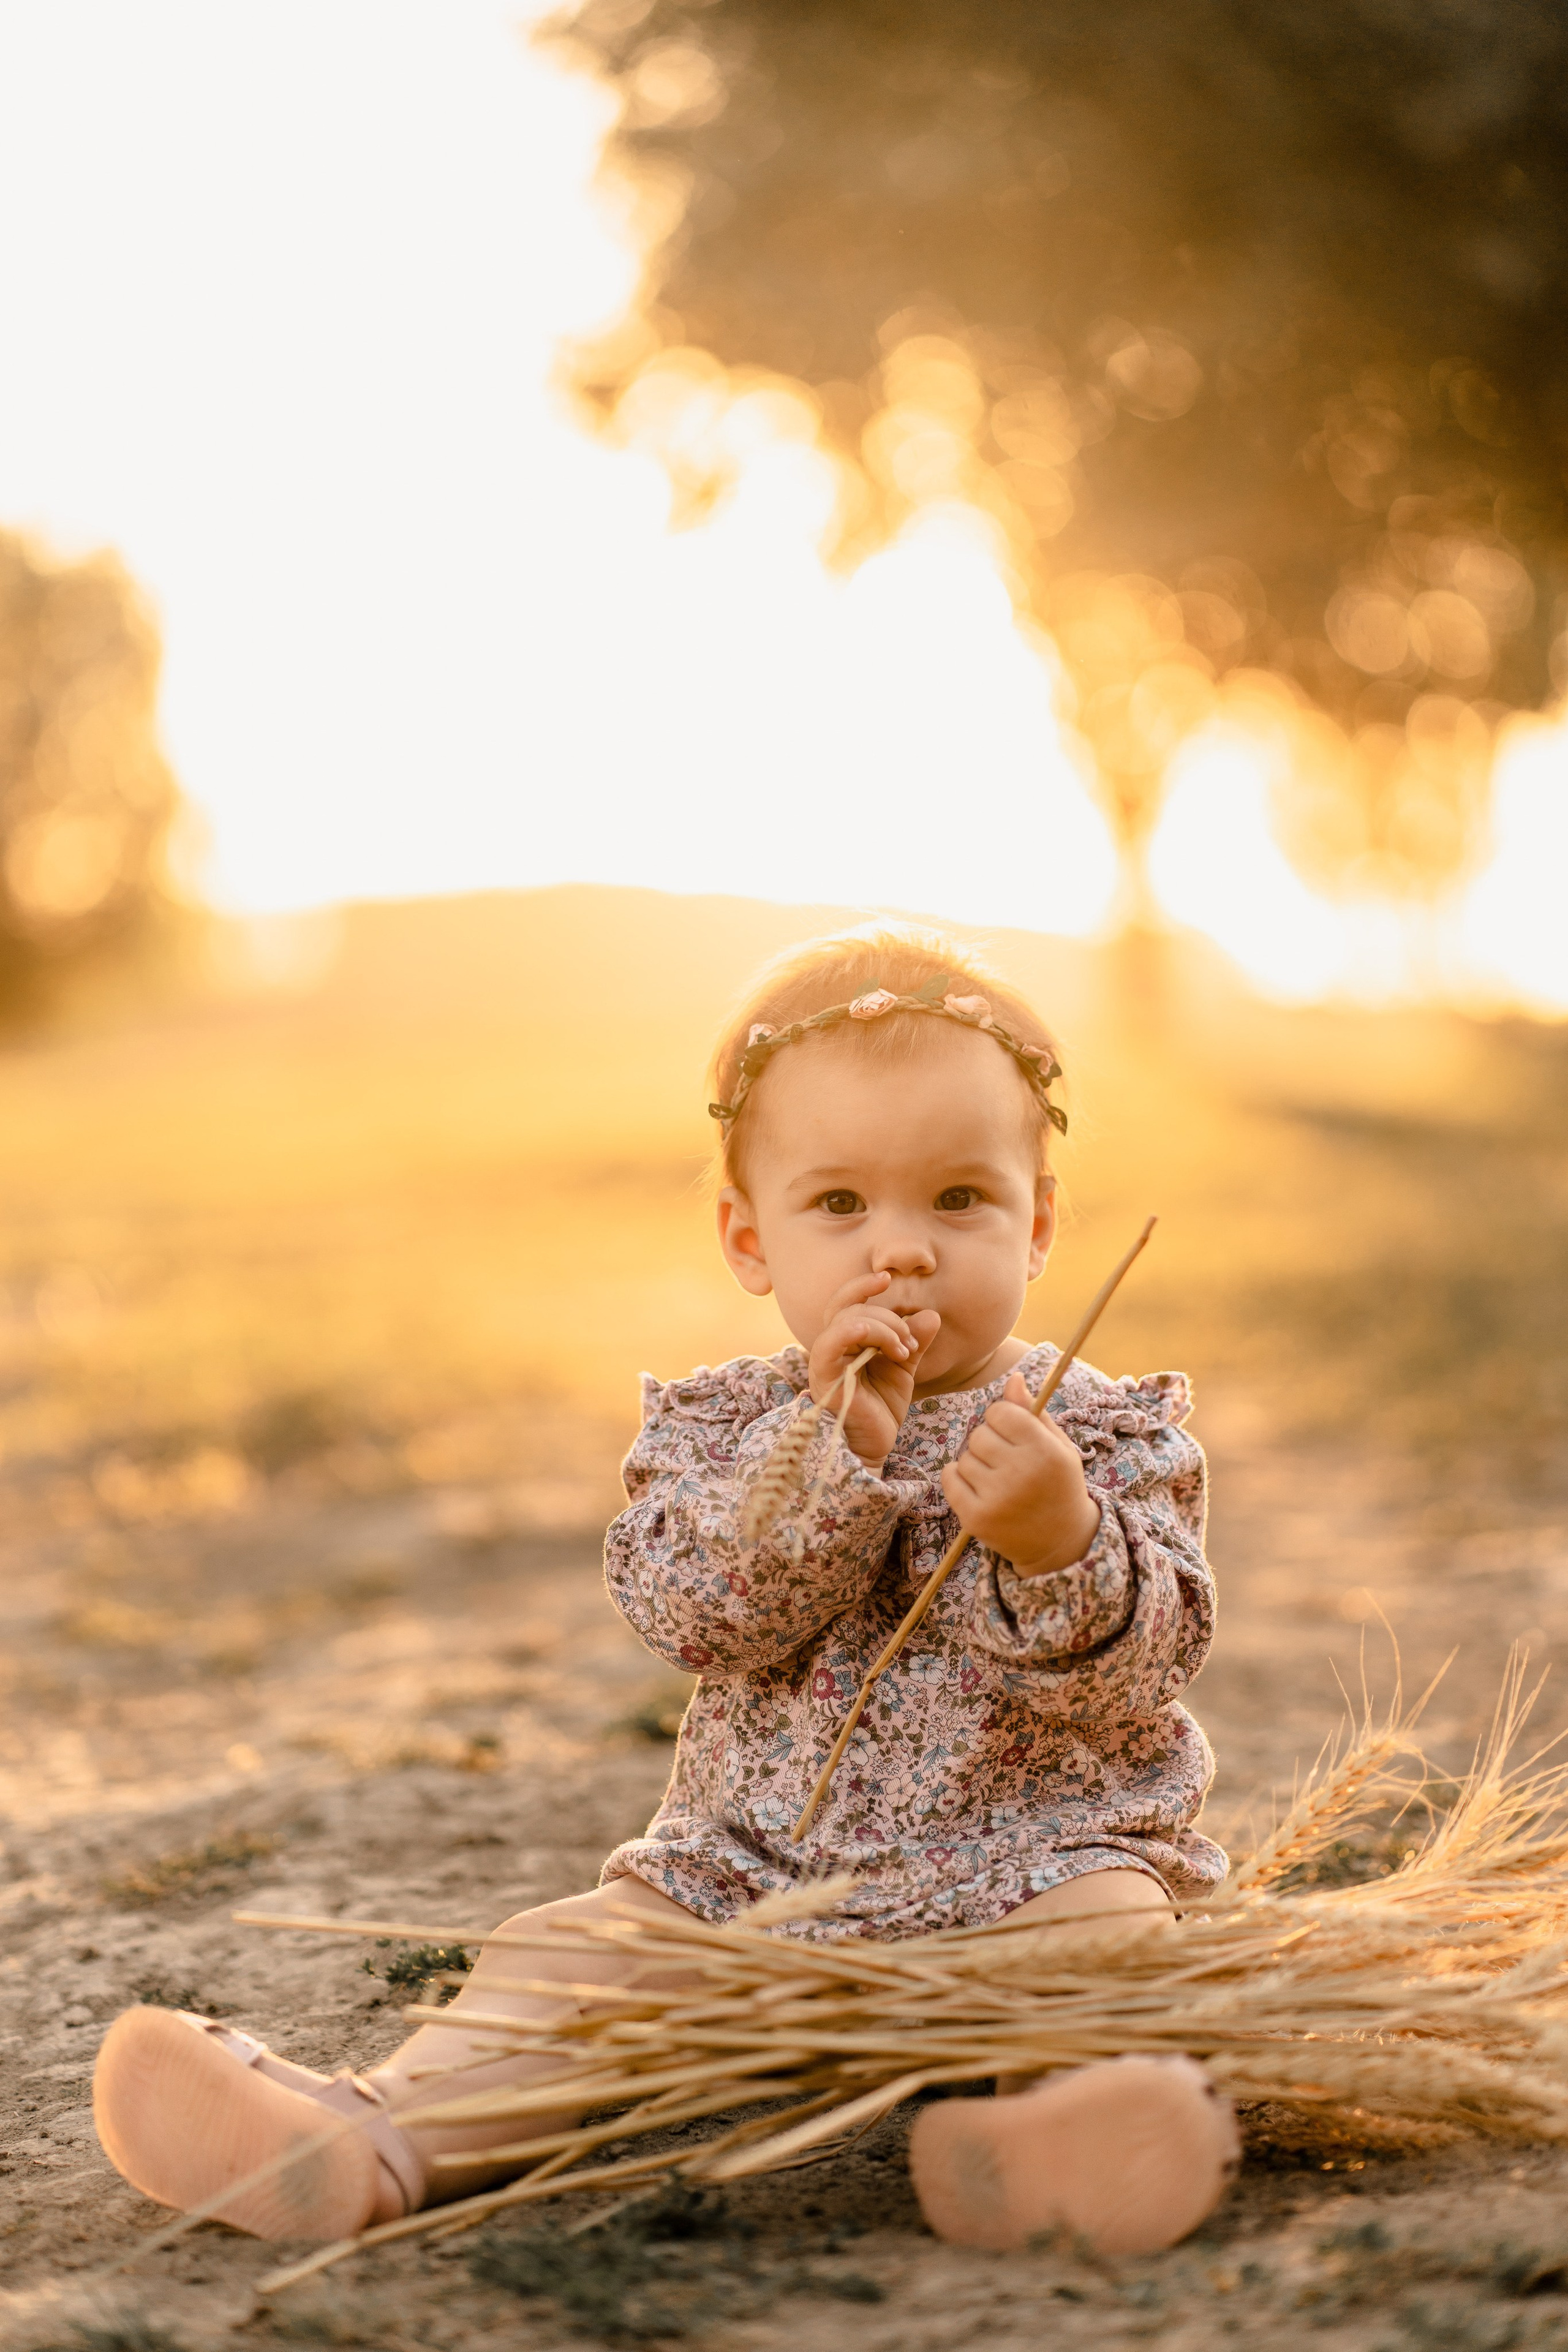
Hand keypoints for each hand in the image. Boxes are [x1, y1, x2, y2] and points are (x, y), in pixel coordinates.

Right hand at [808, 1272, 940, 1468]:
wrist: (874, 1446)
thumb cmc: (881, 1409)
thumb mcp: (903, 1369)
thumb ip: (913, 1342)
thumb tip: (931, 1314)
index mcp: (845, 1340)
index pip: (846, 1301)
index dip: (862, 1285)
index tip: (887, 1278)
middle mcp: (830, 1346)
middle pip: (852, 1307)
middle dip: (890, 1318)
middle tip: (911, 1343)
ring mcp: (825, 1361)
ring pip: (847, 1320)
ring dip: (883, 1328)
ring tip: (903, 1351)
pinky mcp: (824, 1377)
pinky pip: (830, 1343)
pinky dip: (852, 1331)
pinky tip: (878, 1340)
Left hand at [941, 1371, 1100, 1575]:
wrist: (1061, 1542)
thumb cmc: (1058, 1485)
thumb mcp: (1058, 1447)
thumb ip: (1033, 1412)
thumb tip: (1013, 1378)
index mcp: (1044, 1450)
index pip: (1001, 1411)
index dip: (1004, 1420)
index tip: (1014, 1435)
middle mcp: (1021, 1473)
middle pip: (979, 1433)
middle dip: (989, 1443)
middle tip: (1008, 1462)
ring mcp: (997, 1498)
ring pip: (964, 1457)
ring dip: (976, 1464)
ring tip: (999, 1481)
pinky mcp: (977, 1518)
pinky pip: (949, 1478)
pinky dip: (957, 1479)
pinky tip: (979, 1488)